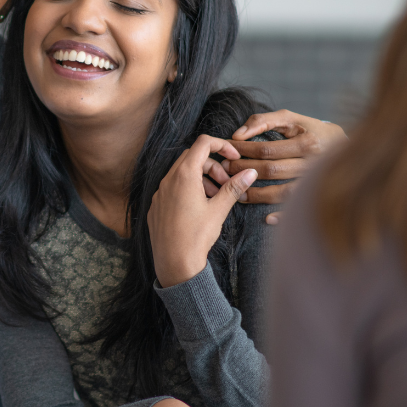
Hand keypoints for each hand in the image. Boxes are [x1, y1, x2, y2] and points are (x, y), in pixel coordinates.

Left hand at [148, 135, 256, 287]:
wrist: (174, 263)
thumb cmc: (196, 236)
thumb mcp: (219, 209)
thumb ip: (234, 187)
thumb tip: (250, 172)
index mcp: (184, 175)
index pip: (203, 143)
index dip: (222, 145)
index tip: (234, 157)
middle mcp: (168, 180)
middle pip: (192, 158)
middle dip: (213, 166)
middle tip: (226, 183)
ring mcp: (159, 192)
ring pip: (181, 173)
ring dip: (201, 178)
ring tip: (215, 197)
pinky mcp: (156, 205)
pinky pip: (172, 188)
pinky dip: (187, 189)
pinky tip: (198, 208)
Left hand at [225, 109, 346, 216]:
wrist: (348, 147)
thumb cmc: (310, 129)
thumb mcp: (289, 118)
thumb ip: (262, 121)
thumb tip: (238, 134)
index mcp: (306, 142)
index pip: (266, 150)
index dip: (243, 152)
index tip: (227, 152)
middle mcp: (313, 163)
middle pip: (272, 171)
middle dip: (244, 171)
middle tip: (225, 171)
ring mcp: (317, 182)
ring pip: (283, 192)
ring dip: (258, 195)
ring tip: (237, 194)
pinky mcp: (319, 196)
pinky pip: (299, 208)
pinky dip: (283, 215)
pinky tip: (267, 218)